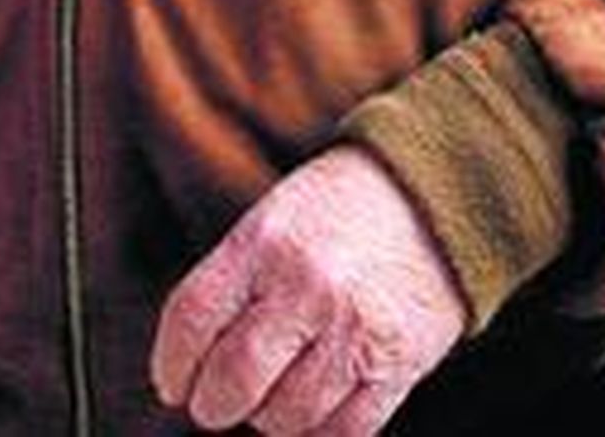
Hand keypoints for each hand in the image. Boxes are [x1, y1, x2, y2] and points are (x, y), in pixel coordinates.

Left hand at [151, 145, 467, 434]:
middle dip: (213, 405)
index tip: (172, 385)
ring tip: (277, 389)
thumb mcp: (274, 220)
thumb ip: (234, 287)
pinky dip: (319, 431)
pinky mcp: (396, 364)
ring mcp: (353, 327)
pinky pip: (341, 432)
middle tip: (216, 403)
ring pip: (284, 416)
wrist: (433, 191)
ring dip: (269, 417)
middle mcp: (305, 284)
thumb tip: (190, 371)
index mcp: (263, 241)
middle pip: (232, 379)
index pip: (191, 319)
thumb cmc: (337, 212)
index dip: (171, 366)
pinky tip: (315, 405)